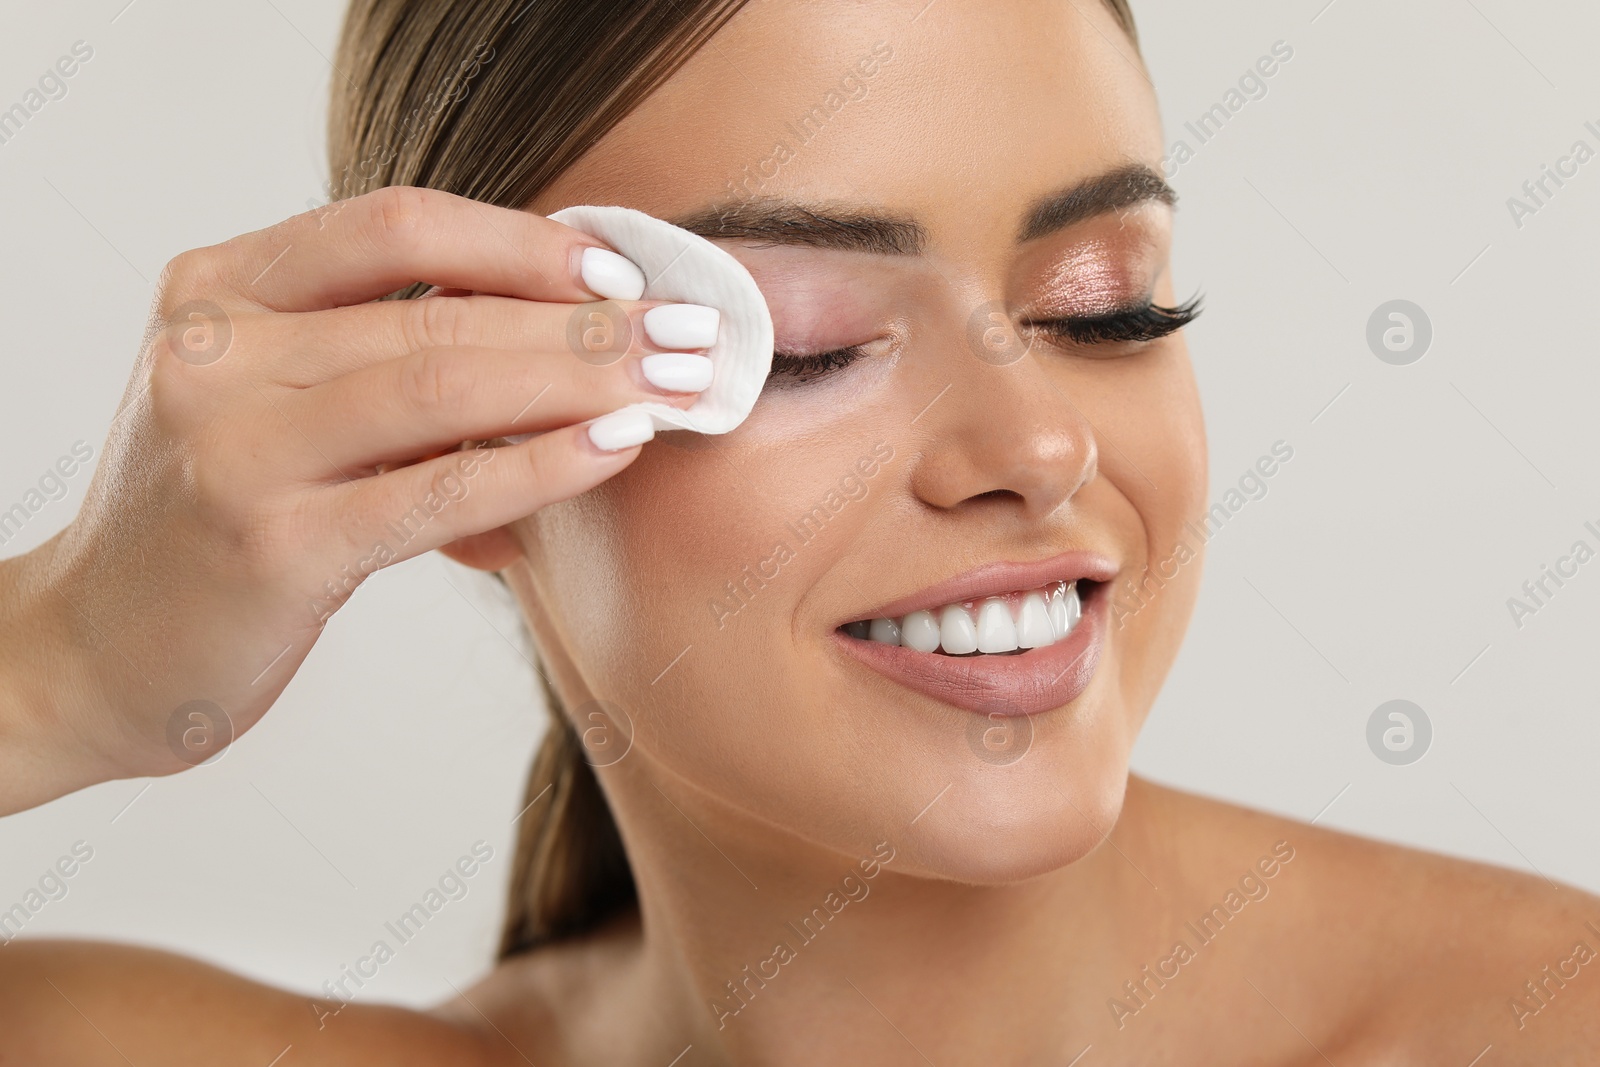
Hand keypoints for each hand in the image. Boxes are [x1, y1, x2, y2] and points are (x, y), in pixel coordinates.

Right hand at [0, 186, 714, 814]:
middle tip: (689, 333)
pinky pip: (436, 491)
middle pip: (435, 310)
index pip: (393, 228)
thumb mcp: (273, 403)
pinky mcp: (272, 547)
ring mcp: (236, 450)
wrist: (95, 651)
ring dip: (578, 383)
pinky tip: (614, 450)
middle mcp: (216, 354)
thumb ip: (382, 357)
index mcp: (217, 291)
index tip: (618, 268)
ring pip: (441, 387)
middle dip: (582, 322)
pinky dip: (540, 464)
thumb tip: (564, 331)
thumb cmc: (216, 518)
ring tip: (674, 385)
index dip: (519, 241)